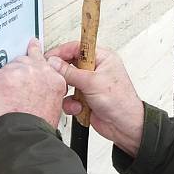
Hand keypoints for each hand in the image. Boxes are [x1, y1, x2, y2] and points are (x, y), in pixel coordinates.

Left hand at [0, 38, 66, 127]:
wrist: (26, 132)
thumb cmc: (39, 125)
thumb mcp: (54, 105)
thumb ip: (47, 89)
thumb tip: (38, 89)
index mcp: (54, 78)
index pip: (44, 59)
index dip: (35, 53)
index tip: (33, 46)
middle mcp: (39, 70)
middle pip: (24, 60)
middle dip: (18, 69)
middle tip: (14, 78)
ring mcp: (20, 72)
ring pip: (8, 68)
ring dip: (6, 80)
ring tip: (6, 96)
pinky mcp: (3, 77)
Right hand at [45, 42, 144, 156]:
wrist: (124, 126)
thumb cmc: (120, 101)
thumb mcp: (92, 82)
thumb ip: (70, 72)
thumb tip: (54, 62)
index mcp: (103, 58)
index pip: (77, 48)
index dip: (61, 52)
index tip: (49, 58)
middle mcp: (96, 69)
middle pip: (70, 65)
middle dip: (63, 75)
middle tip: (57, 79)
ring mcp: (90, 84)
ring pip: (68, 82)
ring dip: (68, 92)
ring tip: (70, 95)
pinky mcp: (85, 98)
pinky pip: (70, 98)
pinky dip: (72, 104)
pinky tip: (78, 107)